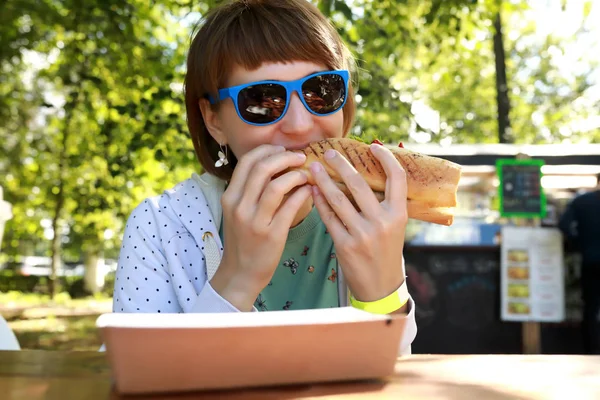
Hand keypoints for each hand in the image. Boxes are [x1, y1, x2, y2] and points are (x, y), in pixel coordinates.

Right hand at [210, 144, 311, 310]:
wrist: (240, 272)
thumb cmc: (243, 239)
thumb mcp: (238, 211)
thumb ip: (250, 189)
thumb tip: (274, 164)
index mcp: (230, 197)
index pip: (246, 161)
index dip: (267, 150)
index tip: (282, 150)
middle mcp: (240, 206)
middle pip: (262, 168)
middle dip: (285, 157)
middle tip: (300, 157)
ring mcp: (255, 221)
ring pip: (277, 185)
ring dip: (296, 175)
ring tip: (307, 174)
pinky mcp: (272, 234)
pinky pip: (290, 206)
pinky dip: (303, 193)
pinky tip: (310, 191)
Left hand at [310, 143, 407, 302]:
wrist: (380, 286)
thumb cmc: (386, 251)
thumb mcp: (395, 226)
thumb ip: (384, 203)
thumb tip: (367, 173)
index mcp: (399, 214)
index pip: (396, 177)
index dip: (386, 158)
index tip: (372, 146)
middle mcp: (382, 222)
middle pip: (359, 183)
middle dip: (342, 164)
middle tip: (329, 152)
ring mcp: (363, 234)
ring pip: (338, 198)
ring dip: (323, 180)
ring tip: (314, 167)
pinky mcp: (345, 245)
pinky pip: (329, 217)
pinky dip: (319, 202)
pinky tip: (312, 191)